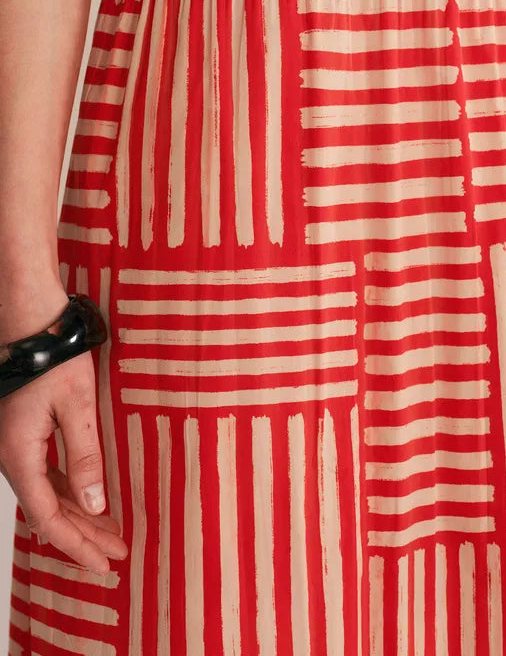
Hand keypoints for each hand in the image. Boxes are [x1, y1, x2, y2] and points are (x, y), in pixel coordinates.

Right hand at [0, 342, 127, 574]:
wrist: (29, 317)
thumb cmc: (52, 354)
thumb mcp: (77, 406)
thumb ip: (85, 456)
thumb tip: (95, 505)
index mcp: (20, 456)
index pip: (48, 519)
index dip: (77, 546)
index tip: (104, 564)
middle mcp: (13, 456)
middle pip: (48, 512)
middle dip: (83, 537)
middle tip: (117, 554)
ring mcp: (16, 444)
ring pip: (47, 493)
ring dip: (78, 515)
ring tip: (110, 532)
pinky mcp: (24, 430)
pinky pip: (45, 472)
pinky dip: (69, 491)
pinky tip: (89, 497)